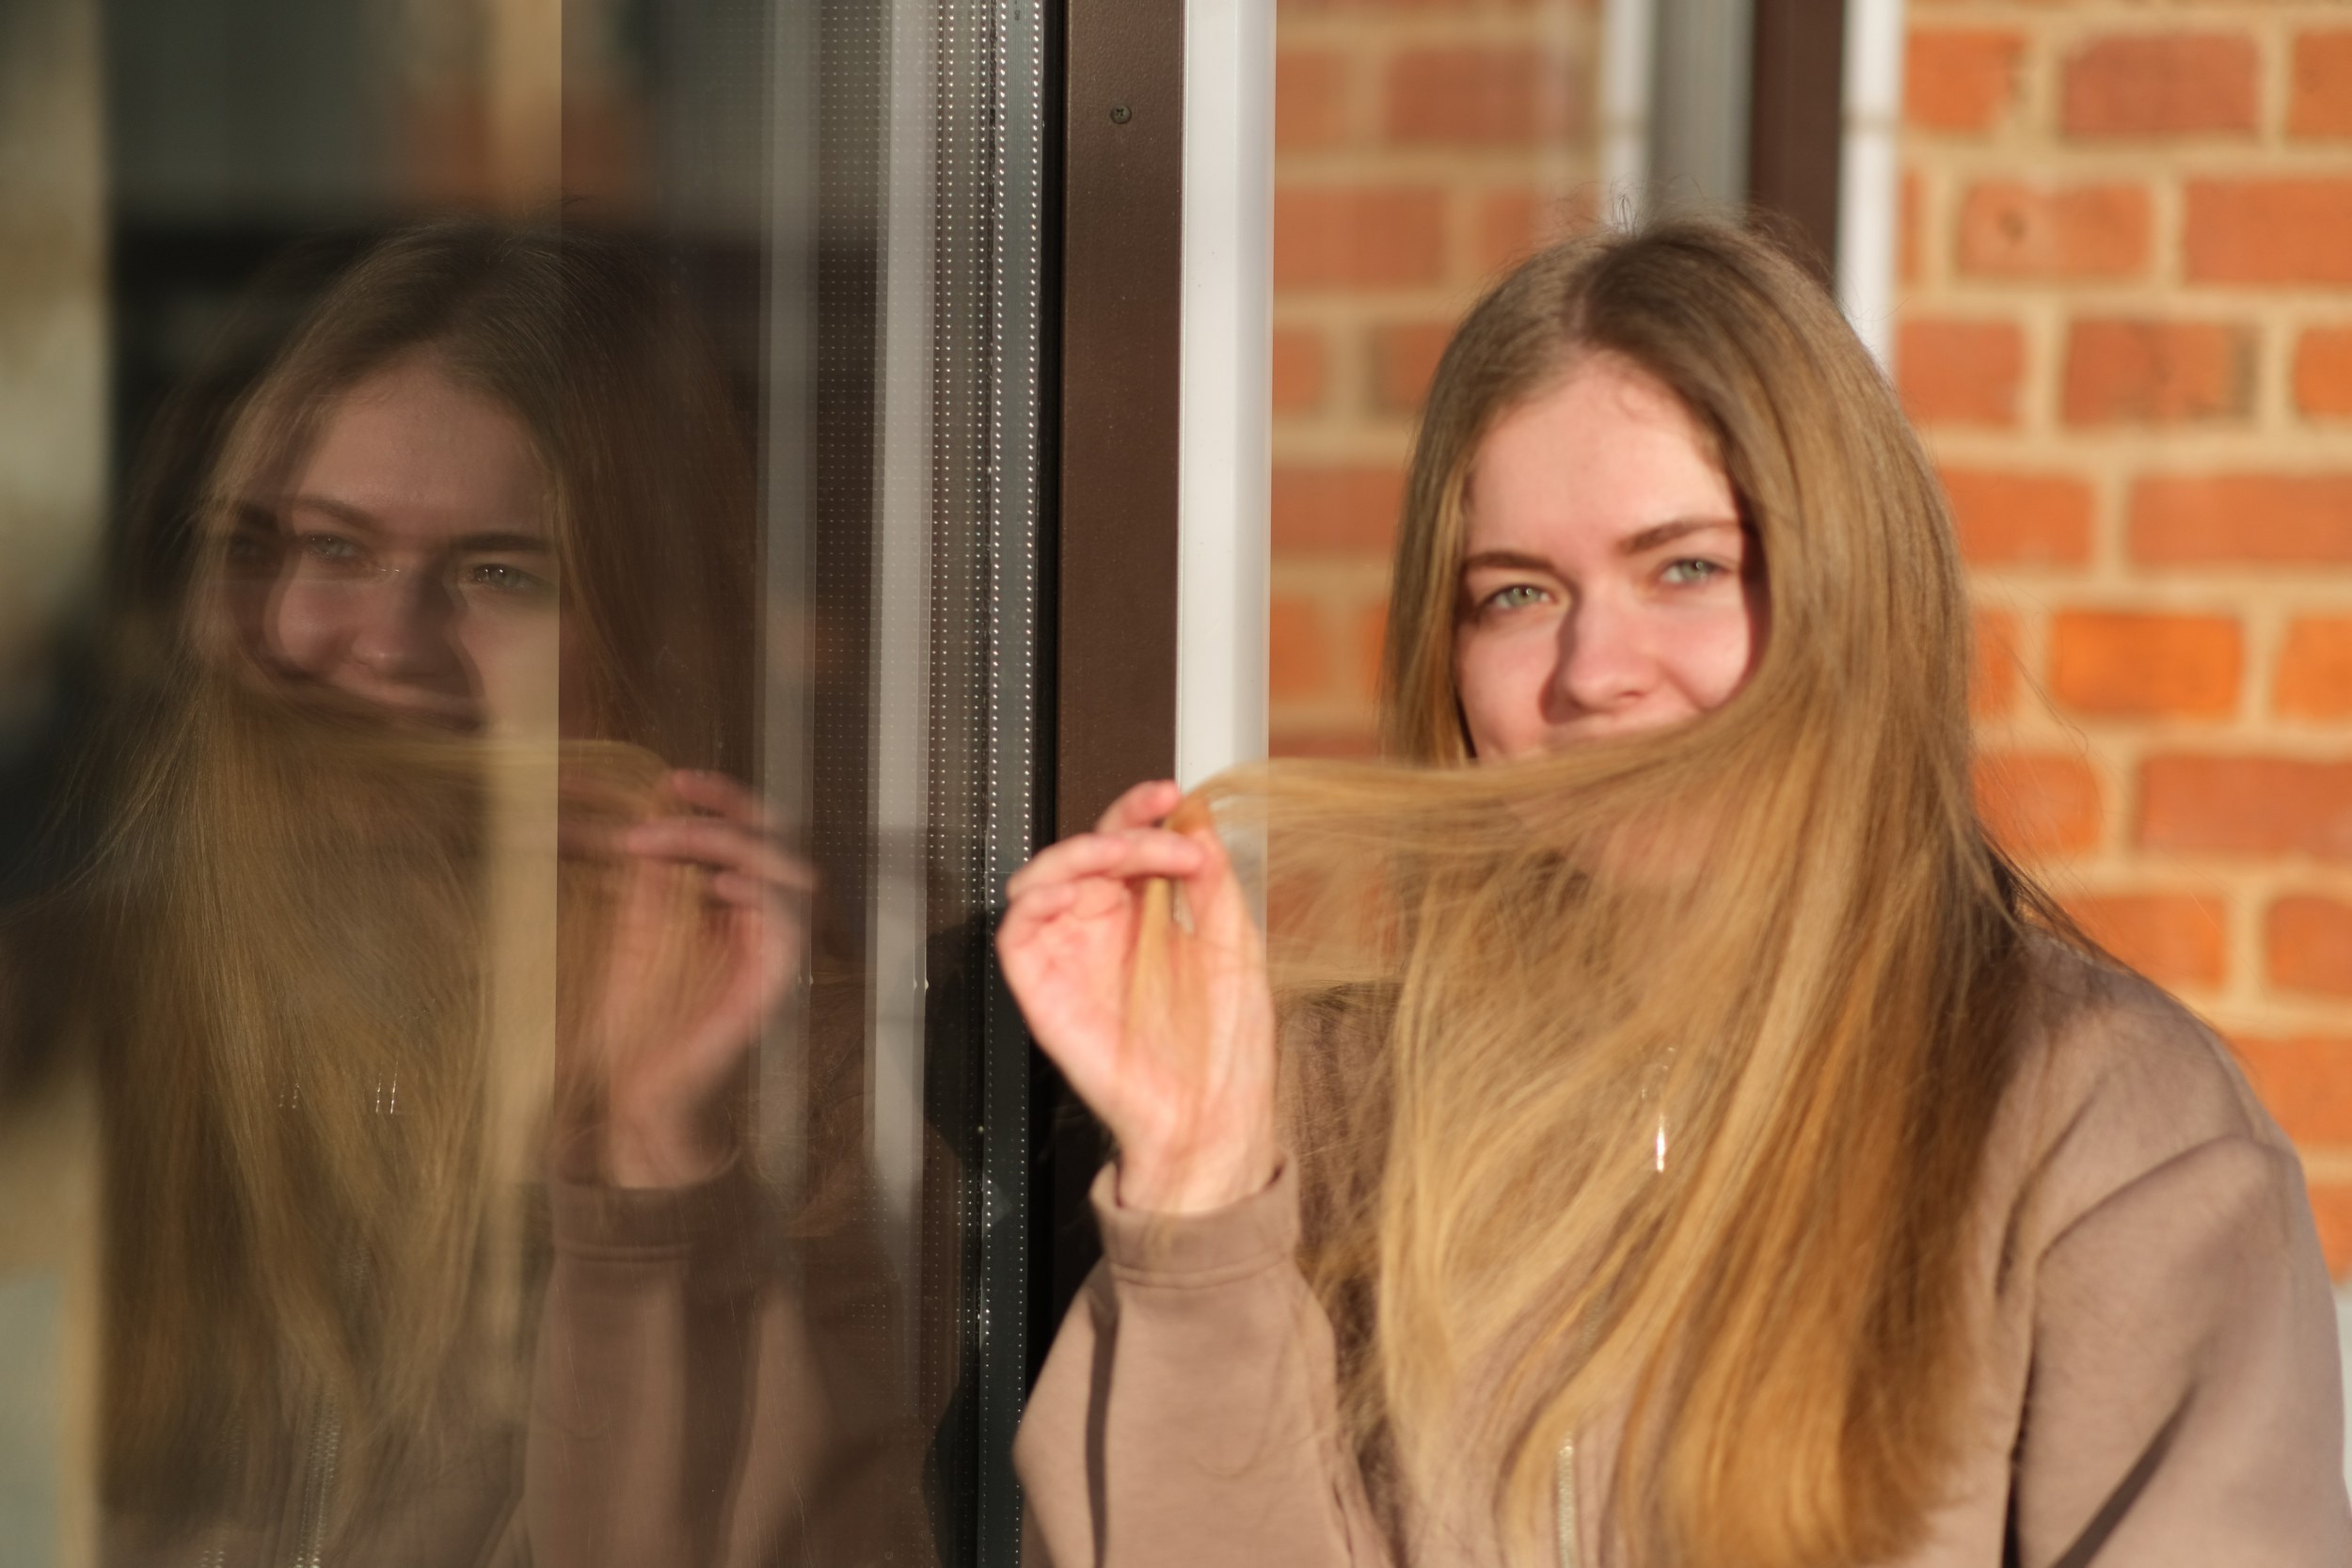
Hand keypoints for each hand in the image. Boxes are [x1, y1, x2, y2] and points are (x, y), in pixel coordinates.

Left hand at [561, 767, 811, 1187]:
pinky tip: (715, 885)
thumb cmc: (634, 1020)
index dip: (718, 799)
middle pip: (778, 840)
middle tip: (675, 792)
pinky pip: (789, 923)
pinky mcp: (778, 982)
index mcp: (731, 905)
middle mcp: (762, 922)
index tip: (672, 779)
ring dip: (728, 843)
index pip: (745, 833)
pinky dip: (759, 892)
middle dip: (728, 809)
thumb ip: (647, 880)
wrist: (633, 1093)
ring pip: (791, 870)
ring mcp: (775, 951)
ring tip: (665, 841)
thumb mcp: (632, 931)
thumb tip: (644, 815)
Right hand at [997, 780, 1276, 1212]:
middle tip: (1164, 834)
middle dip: (1123, 827)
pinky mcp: (1041, 986)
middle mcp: (1102, 930)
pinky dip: (1040, 894)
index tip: (1170, 794)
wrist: (1209, 1113)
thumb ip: (1211, 880)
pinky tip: (1083, 888)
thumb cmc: (1225, 1045)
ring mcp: (1069, 955)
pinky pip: (1017, 927)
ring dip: (1084, 850)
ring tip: (1130, 856)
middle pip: (1085, 850)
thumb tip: (1196, 821)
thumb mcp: (1233, 942)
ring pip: (1044, 875)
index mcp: (1144, 917)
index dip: (1140, 810)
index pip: (1127, 845)